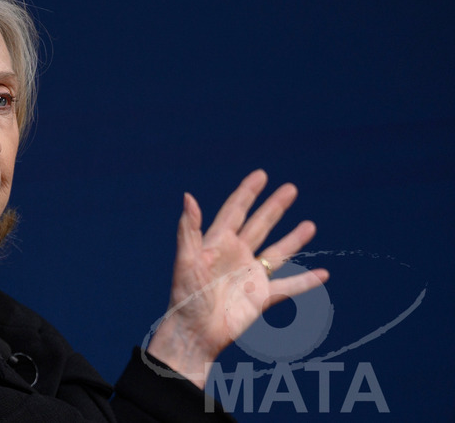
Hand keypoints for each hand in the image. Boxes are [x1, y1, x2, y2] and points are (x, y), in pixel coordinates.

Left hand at [146, 169, 328, 387]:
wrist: (194, 333)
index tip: (261, 175)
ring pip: (277, 252)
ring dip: (294, 239)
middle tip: (290, 188)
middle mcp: (236, 256)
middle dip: (274, 207)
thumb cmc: (184, 297)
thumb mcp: (185, 260)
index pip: (235, 211)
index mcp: (217, 243)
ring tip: (310, 225)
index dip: (247, 193)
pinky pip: (288, 287)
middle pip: (259, 225)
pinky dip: (306, 281)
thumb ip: (189, 229)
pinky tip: (323, 274)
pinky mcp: (260, 297)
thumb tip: (188, 196)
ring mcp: (250, 276)